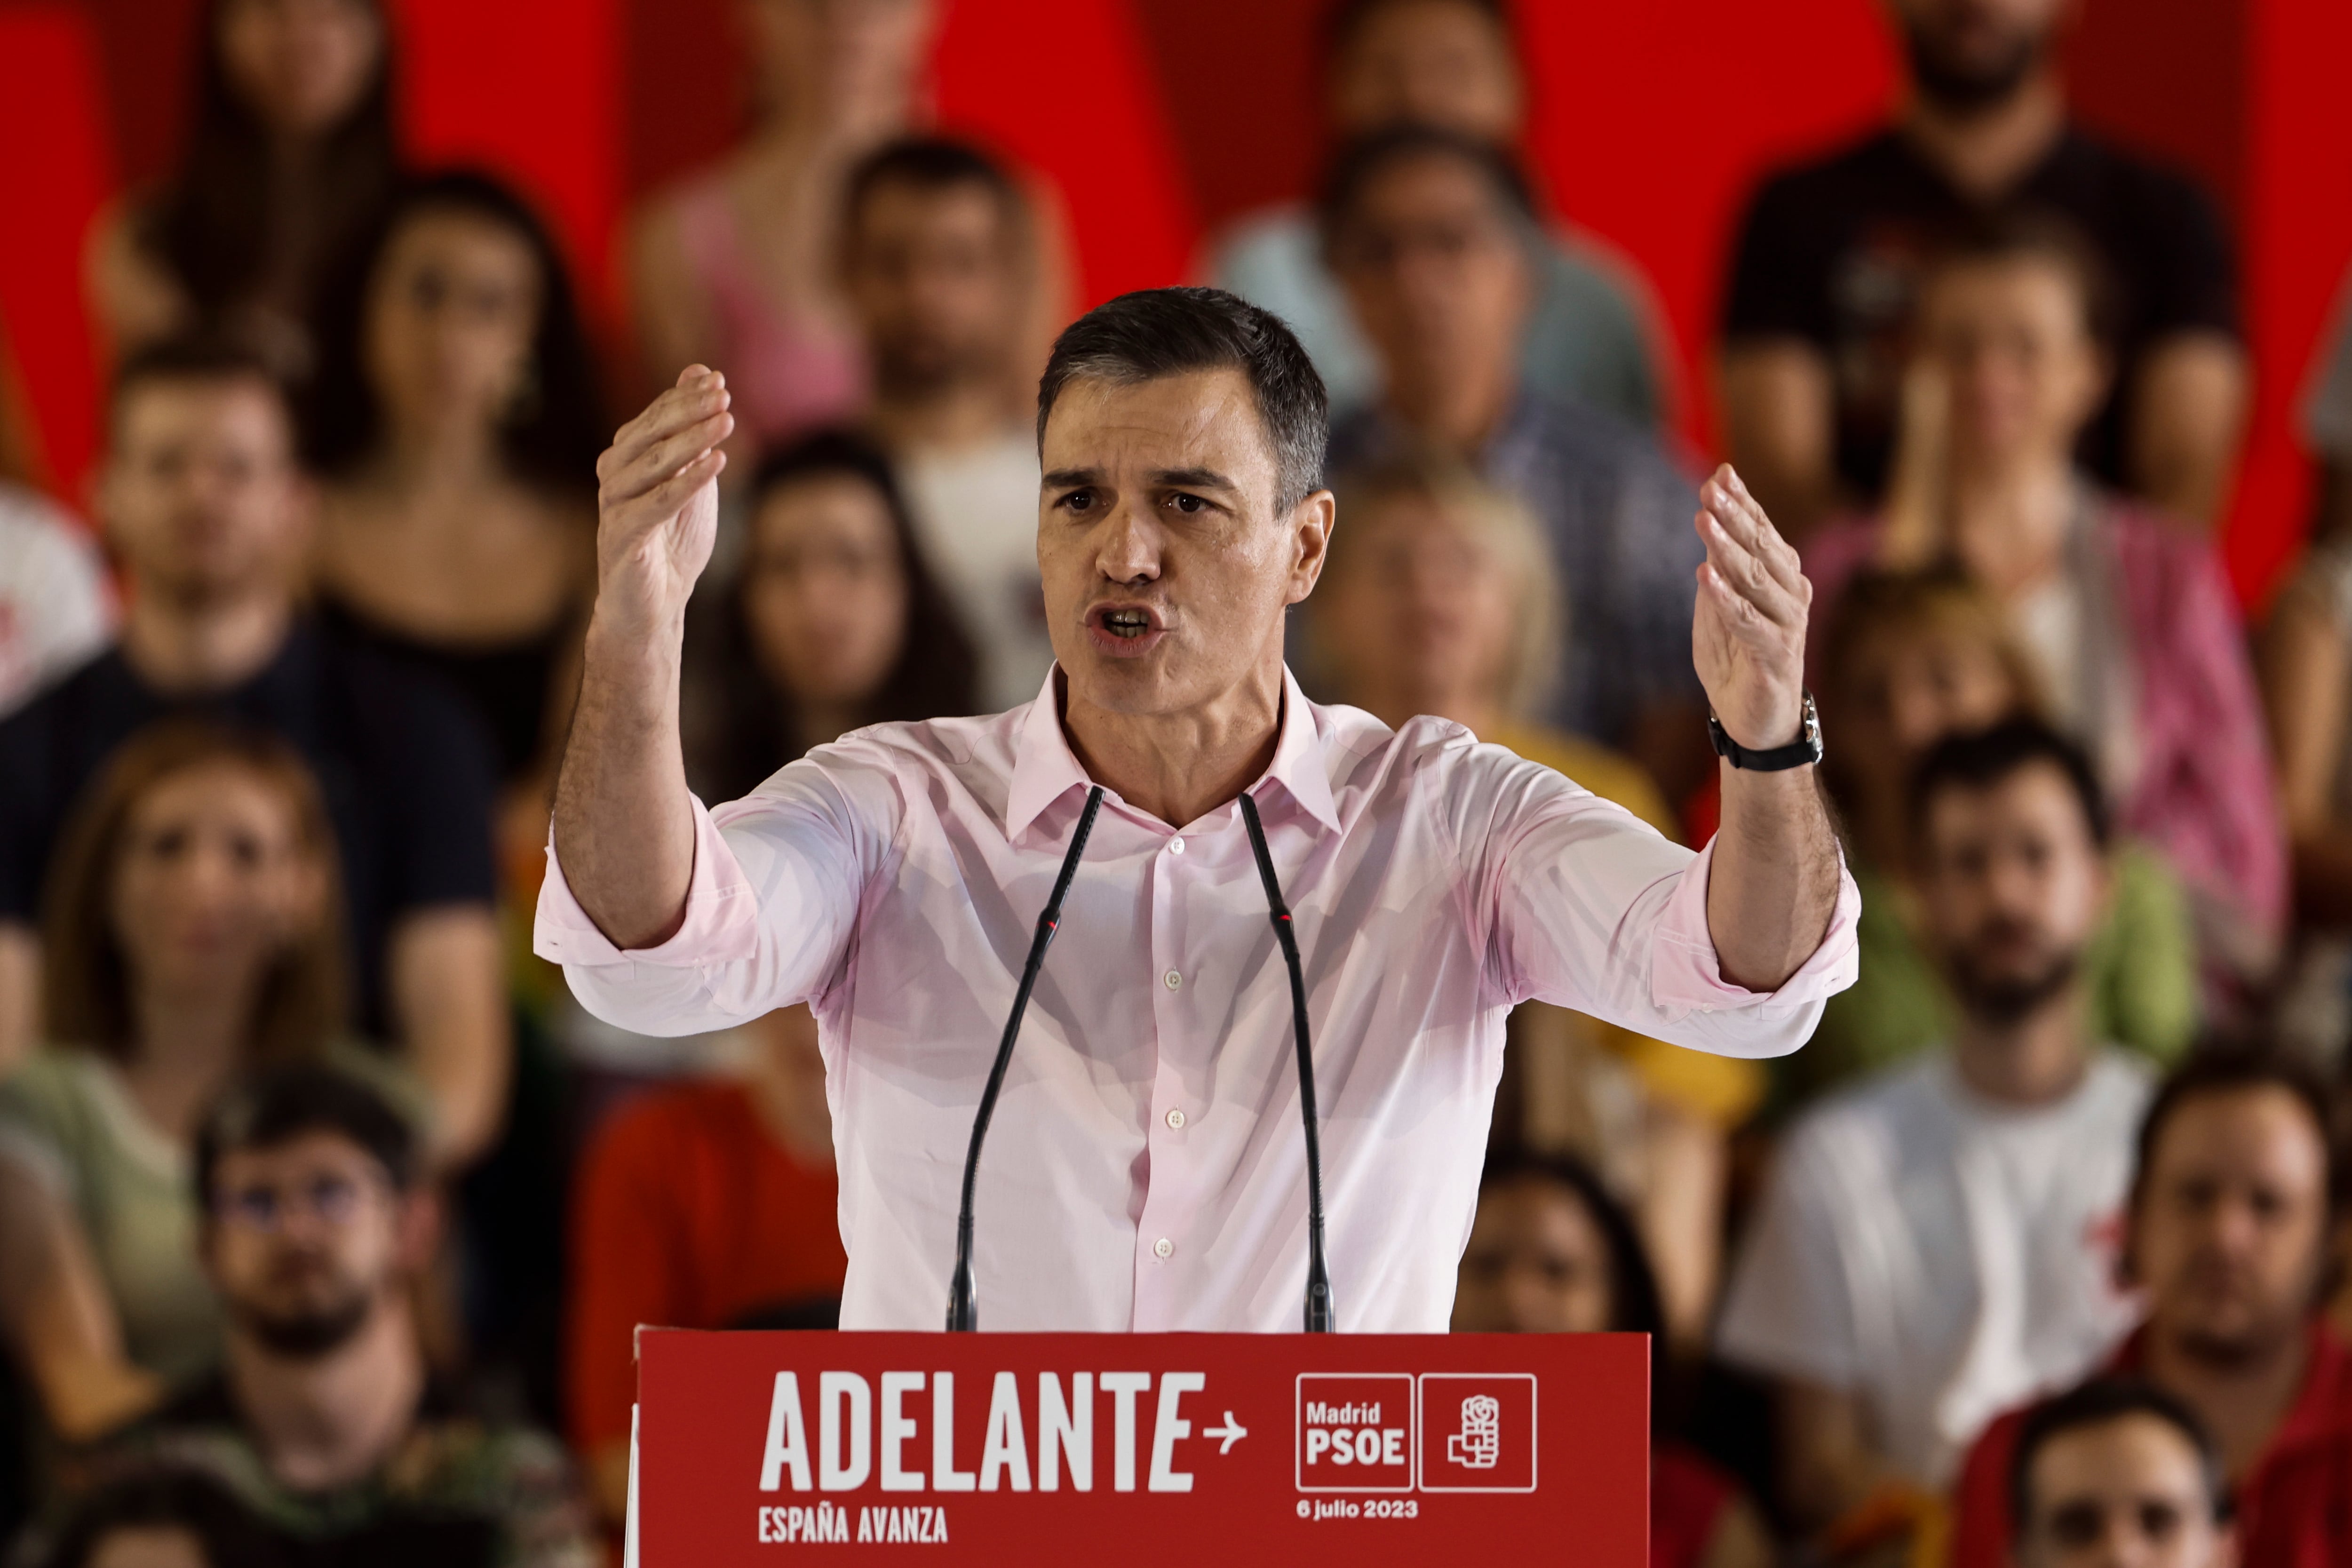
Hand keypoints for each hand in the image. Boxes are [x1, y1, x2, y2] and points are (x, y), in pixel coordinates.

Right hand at [591, 366, 732, 642]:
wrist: (654, 605)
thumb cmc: (673, 540)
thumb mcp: (691, 478)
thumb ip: (693, 429)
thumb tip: (700, 370)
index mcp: (625, 458)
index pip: (655, 418)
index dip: (685, 398)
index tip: (719, 380)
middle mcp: (612, 476)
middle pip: (650, 434)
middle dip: (688, 412)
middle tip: (724, 395)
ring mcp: (612, 505)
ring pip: (652, 464)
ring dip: (691, 440)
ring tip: (728, 422)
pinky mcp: (620, 536)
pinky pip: (656, 503)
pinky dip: (687, 481)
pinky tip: (717, 463)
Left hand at [1692, 464, 1811, 751]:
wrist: (1754, 721)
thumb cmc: (1737, 660)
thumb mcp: (1718, 609)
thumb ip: (1717, 572)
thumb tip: (1708, 522)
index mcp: (1781, 579)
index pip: (1763, 532)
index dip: (1743, 503)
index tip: (1720, 474)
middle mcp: (1792, 595)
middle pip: (1763, 548)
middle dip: (1736, 515)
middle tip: (1711, 488)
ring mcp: (1788, 624)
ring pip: (1757, 579)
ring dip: (1728, 548)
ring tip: (1703, 520)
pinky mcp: (1777, 655)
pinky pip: (1749, 622)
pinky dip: (1727, 598)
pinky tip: (1705, 574)